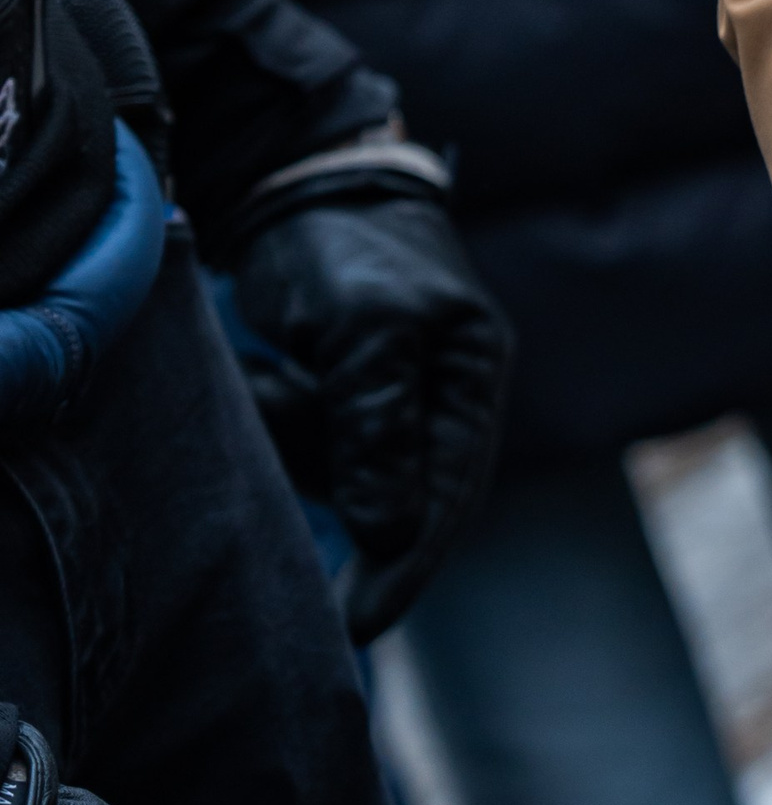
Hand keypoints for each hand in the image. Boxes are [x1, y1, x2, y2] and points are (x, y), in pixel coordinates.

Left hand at [231, 188, 511, 641]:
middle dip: (353, 522)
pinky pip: (313, 448)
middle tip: (318, 598)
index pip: (452, 491)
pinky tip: (263, 377)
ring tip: (267, 381)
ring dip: (298, 449)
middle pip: (405, 497)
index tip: (362, 626)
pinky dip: (282, 425)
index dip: (410, 565)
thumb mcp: (367, 325)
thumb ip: (380, 427)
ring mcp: (393, 395)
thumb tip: (389, 532)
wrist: (293, 179)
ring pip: (347, 477)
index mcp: (474, 372)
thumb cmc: (345, 244)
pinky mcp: (344, 392)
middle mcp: (444, 393)